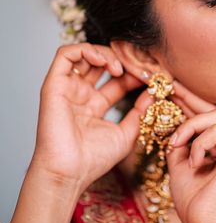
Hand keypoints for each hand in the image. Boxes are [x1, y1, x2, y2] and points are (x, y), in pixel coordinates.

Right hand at [31, 43, 153, 192]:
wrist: (69, 173)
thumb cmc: (94, 160)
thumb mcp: (127, 134)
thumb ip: (140, 112)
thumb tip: (155, 93)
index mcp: (95, 105)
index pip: (118, 80)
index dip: (134, 74)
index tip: (151, 76)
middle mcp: (80, 94)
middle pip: (102, 64)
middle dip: (122, 60)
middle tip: (137, 66)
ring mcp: (67, 89)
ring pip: (84, 54)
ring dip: (105, 53)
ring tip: (119, 67)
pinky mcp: (54, 85)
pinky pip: (66, 55)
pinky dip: (85, 50)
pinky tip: (103, 61)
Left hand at [166, 83, 215, 222]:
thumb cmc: (194, 200)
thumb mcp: (180, 162)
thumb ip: (182, 141)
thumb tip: (175, 119)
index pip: (211, 116)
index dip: (192, 101)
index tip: (173, 88)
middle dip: (190, 98)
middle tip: (169, 88)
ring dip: (190, 128)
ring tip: (176, 145)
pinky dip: (199, 145)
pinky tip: (193, 163)